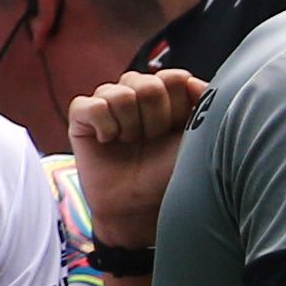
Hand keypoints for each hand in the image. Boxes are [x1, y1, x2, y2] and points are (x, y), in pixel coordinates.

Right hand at [67, 67, 204, 249]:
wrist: (140, 208)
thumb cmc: (171, 177)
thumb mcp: (198, 142)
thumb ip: (203, 106)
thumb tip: (192, 81)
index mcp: (169, 99)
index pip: (174, 77)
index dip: (179, 106)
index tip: (180, 131)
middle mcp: (138, 98)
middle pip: (148, 82)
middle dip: (155, 118)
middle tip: (152, 141)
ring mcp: (109, 104)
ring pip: (120, 92)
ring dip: (131, 125)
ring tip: (131, 144)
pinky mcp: (82, 117)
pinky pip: (92, 104)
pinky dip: (104, 125)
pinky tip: (108, 142)